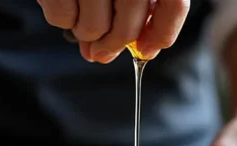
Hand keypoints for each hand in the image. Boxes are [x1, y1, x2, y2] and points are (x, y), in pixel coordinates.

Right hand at [36, 0, 189, 62]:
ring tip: (81, 17)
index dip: (163, 33)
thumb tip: (141, 50)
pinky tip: (67, 3)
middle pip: (129, 25)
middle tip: (103, 49)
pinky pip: (62, 17)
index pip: (174, 3)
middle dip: (115, 43)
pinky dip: (64, 20)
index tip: (146, 49)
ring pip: (94, 27)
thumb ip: (138, 6)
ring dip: (88, 34)